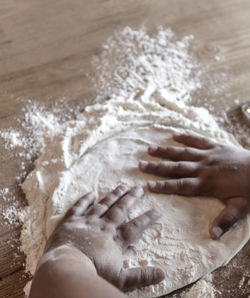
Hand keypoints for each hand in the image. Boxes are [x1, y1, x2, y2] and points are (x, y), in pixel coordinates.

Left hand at [45, 185, 164, 290]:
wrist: (66, 268)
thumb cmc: (93, 275)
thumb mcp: (121, 280)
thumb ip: (141, 276)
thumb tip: (162, 274)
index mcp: (115, 241)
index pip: (135, 227)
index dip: (146, 218)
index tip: (157, 210)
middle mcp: (103, 228)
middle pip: (120, 210)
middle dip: (130, 199)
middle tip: (138, 188)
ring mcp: (87, 223)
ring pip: (103, 205)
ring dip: (113, 196)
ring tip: (122, 186)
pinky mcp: (71, 222)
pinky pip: (79, 207)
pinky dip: (85, 200)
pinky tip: (91, 193)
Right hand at [139, 134, 249, 239]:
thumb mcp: (241, 208)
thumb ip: (225, 220)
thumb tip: (212, 235)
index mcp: (207, 184)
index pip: (180, 185)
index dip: (163, 186)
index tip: (148, 185)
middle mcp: (203, 168)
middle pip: (176, 168)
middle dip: (157, 167)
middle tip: (140, 165)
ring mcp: (208, 155)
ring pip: (182, 153)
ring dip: (165, 151)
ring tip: (149, 149)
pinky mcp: (215, 146)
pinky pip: (197, 140)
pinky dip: (185, 137)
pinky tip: (174, 135)